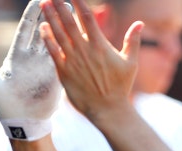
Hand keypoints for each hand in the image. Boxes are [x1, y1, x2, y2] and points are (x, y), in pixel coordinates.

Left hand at [0, 0, 61, 140]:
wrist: (22, 122)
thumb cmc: (4, 105)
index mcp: (16, 57)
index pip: (26, 30)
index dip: (31, 15)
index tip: (38, 1)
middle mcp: (32, 58)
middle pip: (43, 31)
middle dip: (50, 15)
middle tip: (59, 0)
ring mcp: (46, 66)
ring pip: (56, 41)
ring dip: (63, 26)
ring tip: (71, 10)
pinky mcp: (56, 75)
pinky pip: (64, 57)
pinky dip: (70, 45)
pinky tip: (78, 33)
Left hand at [38, 0, 142, 121]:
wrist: (107, 109)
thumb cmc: (120, 86)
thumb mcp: (130, 62)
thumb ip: (132, 41)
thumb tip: (139, 23)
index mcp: (100, 44)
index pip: (87, 17)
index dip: (78, 2)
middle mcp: (84, 50)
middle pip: (69, 22)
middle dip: (59, 6)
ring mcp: (73, 61)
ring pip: (58, 34)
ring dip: (50, 18)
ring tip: (43, 4)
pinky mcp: (64, 72)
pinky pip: (53, 52)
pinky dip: (47, 39)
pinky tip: (42, 28)